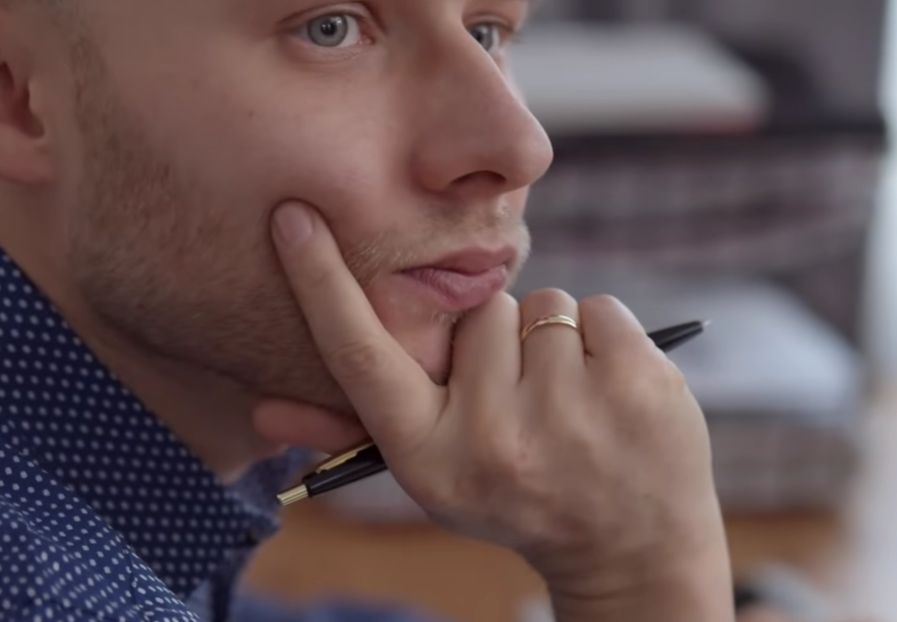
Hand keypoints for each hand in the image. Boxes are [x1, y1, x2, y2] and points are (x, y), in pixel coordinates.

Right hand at [255, 202, 732, 618]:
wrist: (630, 551)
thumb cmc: (518, 497)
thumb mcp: (434, 476)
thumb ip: (357, 432)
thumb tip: (261, 412)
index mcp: (430, 458)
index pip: (359, 355)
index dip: (319, 281)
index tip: (295, 214)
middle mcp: (493, 437)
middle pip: (476, 311)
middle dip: (500, 339)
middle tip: (527, 400)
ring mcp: (569, 411)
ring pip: (540, 305)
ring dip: (554, 341)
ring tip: (572, 404)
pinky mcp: (635, 384)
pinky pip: (598, 307)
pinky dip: (605, 339)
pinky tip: (612, 394)